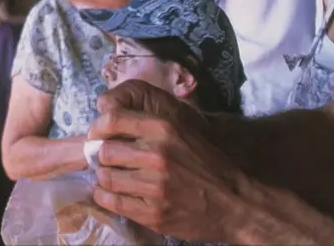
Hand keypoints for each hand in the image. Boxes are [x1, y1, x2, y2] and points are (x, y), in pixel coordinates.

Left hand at [89, 80, 245, 241]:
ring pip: (106, 178)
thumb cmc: (206, 163)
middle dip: (100, 155)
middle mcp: (157, 155)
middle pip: (104, 151)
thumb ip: (145, 125)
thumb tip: (105, 122)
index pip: (112, 119)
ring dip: (104, 177)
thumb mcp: (181, 131)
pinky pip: (113, 202)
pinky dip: (105, 197)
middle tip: (105, 159)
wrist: (236, 203)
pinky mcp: (154, 213)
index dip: (97, 127)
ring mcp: (155, 187)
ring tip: (111, 176)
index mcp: (163, 128)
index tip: (96, 134)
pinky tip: (110, 193)